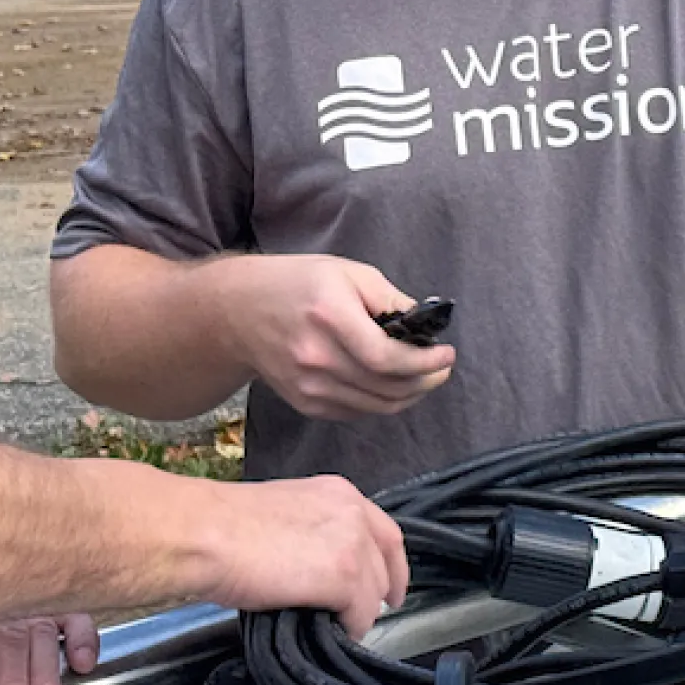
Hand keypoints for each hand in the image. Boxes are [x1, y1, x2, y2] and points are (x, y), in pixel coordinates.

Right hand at [192, 472, 410, 637]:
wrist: (205, 532)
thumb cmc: (224, 523)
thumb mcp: (285, 512)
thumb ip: (313, 532)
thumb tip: (317, 564)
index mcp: (339, 492)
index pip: (384, 532)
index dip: (391, 565)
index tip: (390, 589)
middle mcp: (354, 513)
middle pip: (384, 564)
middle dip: (372, 593)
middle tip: (353, 615)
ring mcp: (353, 544)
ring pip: (373, 593)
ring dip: (355, 613)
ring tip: (329, 625)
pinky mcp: (344, 577)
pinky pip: (359, 616)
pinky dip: (347, 629)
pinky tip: (325, 631)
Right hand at [219, 254, 454, 418]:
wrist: (239, 312)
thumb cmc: (297, 284)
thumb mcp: (347, 273)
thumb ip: (389, 298)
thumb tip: (423, 324)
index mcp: (329, 317)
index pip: (386, 358)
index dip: (424, 363)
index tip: (446, 355)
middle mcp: (316, 358)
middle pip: (386, 388)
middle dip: (425, 381)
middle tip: (441, 368)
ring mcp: (308, 387)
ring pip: (376, 406)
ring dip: (408, 396)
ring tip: (422, 377)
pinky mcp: (305, 403)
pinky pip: (357, 412)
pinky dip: (380, 402)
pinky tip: (389, 383)